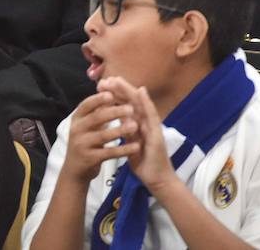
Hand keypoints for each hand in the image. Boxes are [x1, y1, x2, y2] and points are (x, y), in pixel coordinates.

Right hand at [60, 89, 138, 184]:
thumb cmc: (85, 143)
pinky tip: (136, 147)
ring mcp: (82, 145)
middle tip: (130, 108)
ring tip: (135, 126)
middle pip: (95, 118)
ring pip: (102, 136)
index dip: (98, 99)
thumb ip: (97, 112)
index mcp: (76, 119)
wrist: (75, 169)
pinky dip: (123, 149)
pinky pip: (109, 153)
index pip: (86, 105)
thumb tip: (111, 93)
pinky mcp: (90, 158)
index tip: (112, 94)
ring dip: (120, 130)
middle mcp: (76, 130)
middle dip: (113, 112)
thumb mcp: (87, 126)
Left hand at [100, 77, 176, 193]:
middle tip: (106, 78)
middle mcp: (146, 123)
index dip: (115, 94)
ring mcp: (152, 127)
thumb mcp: (130, 143)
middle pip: (132, 101)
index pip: (125, 106)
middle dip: (119, 89)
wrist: (157, 181)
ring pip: (140, 105)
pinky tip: (140, 92)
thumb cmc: (144, 162)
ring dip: (129, 91)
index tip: (102, 85)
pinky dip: (146, 103)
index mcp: (137, 125)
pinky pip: (152, 117)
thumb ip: (125, 130)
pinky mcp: (157, 134)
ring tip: (118, 79)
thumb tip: (117, 119)